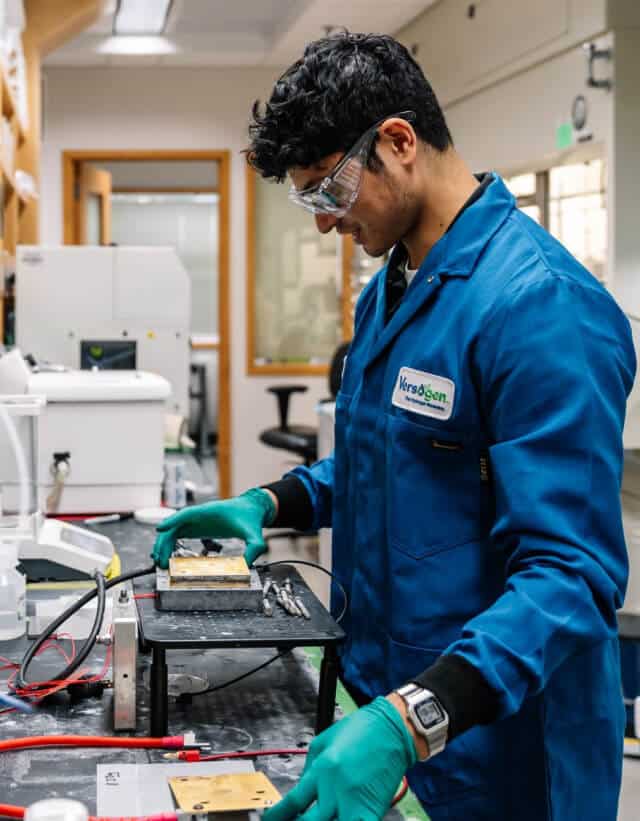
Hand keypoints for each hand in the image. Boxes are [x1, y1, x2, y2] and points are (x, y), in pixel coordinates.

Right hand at [151, 488, 275, 568]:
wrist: (251, 510)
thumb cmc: (249, 517)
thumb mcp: (254, 534)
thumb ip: (253, 547)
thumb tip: (247, 564)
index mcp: (210, 511)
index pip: (187, 514)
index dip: (172, 521)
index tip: (160, 529)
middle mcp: (198, 515)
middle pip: (174, 525)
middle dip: (164, 541)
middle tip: (159, 560)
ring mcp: (195, 521)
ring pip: (173, 531)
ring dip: (164, 545)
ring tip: (161, 563)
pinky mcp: (196, 527)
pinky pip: (178, 534)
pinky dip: (170, 544)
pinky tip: (167, 557)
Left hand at [263, 697, 416, 820]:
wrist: (392, 728)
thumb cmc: (361, 729)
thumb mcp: (324, 741)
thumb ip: (309, 768)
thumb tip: (299, 792)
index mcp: (323, 768)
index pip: (293, 802)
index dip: (277, 816)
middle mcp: (337, 788)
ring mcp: (355, 802)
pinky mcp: (373, 811)